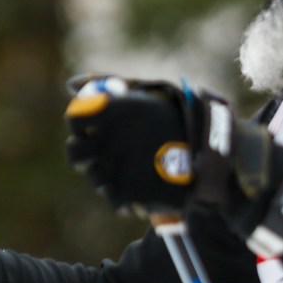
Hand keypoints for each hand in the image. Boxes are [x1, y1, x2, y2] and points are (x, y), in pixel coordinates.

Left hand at [64, 75, 282, 217]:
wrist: (212, 153)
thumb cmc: (178, 120)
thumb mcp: (145, 94)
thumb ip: (107, 86)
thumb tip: (71, 85)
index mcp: (110, 109)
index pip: (74, 119)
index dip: (81, 124)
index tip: (94, 128)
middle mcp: (106, 138)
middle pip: (75, 152)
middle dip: (86, 153)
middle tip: (104, 153)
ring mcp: (113, 168)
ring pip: (94, 177)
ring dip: (109, 175)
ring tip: (135, 168)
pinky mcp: (123, 193)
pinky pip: (113, 197)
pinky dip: (126, 195)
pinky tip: (144, 184)